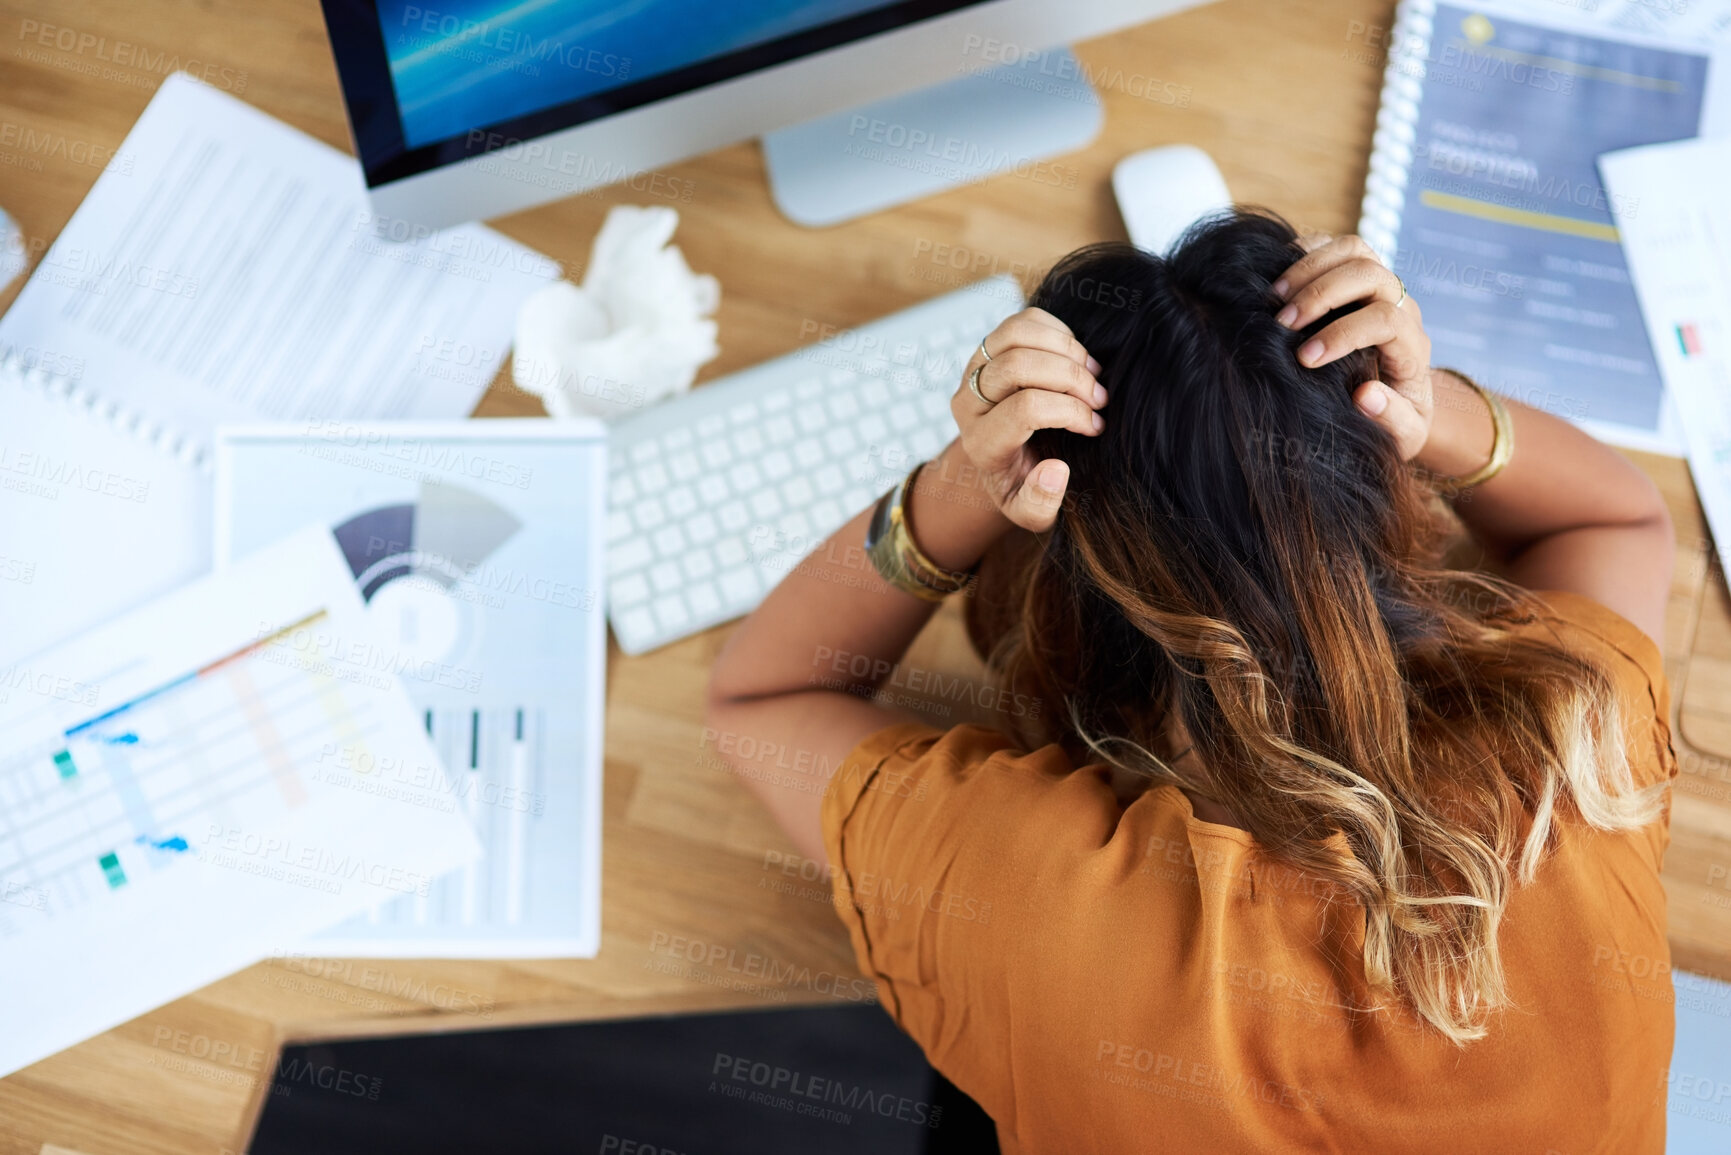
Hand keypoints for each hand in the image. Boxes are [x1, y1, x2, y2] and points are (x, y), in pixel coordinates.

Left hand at [952, 307, 1105, 531]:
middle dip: (1070, 377)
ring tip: (1093, 373)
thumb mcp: (1029, 512)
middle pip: (1017, 366)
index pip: (1023, 410)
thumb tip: (1056, 469)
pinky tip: (1078, 359)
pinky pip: (1023, 322)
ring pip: (1016, 335)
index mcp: (980, 443)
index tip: (1096, 425)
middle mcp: (968, 401)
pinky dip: (1058, 332)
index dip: (1069, 411)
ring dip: (1066, 348)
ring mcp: (975, 368)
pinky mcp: (990, 346)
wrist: (1003, 460)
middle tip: (1101, 397)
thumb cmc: (1022, 486)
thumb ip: (1041, 504)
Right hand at [1272, 234, 1433, 460]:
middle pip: (1369, 272)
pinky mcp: (1357, 277)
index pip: (1385, 320)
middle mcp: (1401, 306)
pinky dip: (1304, 252)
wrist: (1403, 400)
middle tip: (1282, 323)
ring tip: (1273, 298)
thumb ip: (1393, 419)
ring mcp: (1380, 286)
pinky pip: (1335, 246)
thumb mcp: (1403, 436)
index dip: (1343, 333)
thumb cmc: (1396, 420)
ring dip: (1309, 267)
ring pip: (1354, 248)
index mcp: (1412, 345)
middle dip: (1321, 293)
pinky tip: (1277, 282)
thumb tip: (1366, 394)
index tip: (1305, 359)